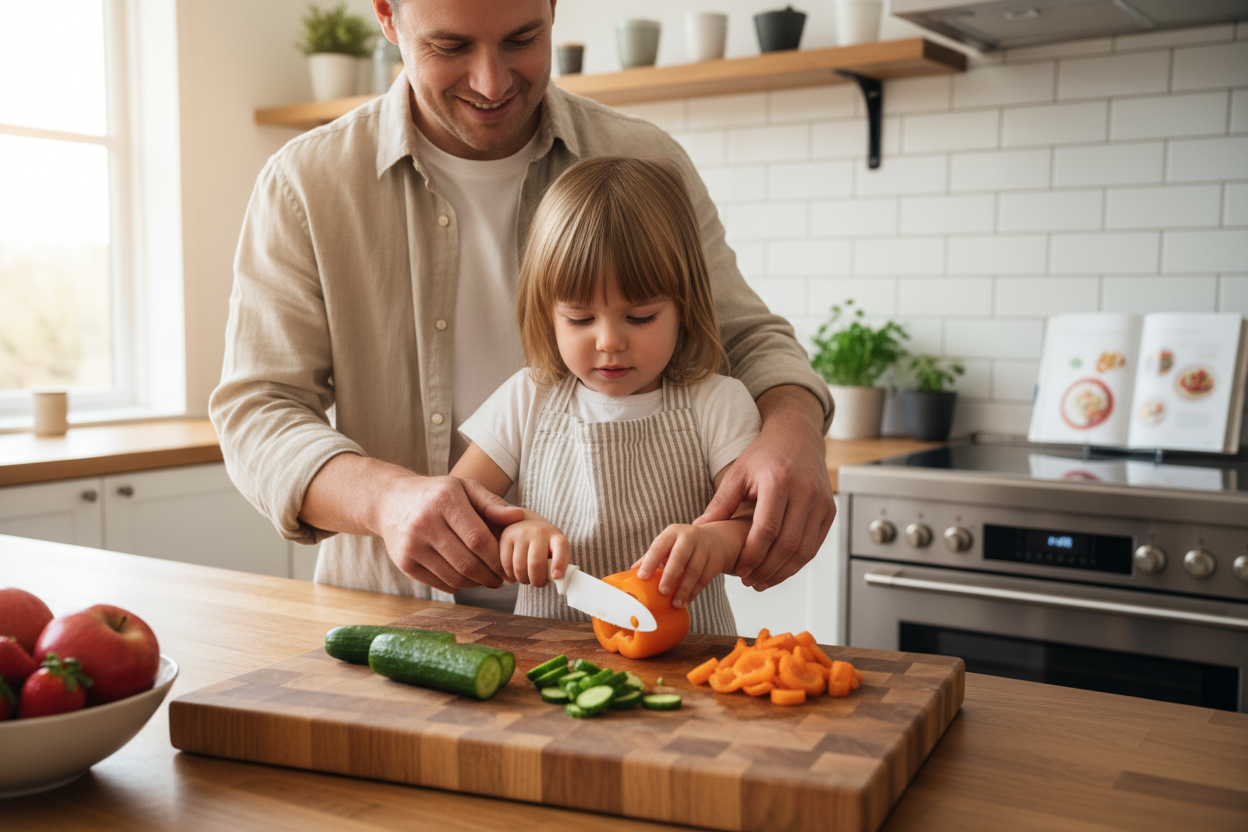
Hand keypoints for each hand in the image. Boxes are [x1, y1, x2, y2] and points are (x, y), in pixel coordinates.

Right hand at [376, 474, 524, 592]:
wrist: (391, 501)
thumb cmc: (437, 494)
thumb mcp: (464, 488)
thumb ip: (492, 503)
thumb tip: (518, 517)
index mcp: (444, 500)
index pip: (478, 539)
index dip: (497, 558)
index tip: (508, 567)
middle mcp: (425, 523)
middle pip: (467, 562)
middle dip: (490, 576)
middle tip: (501, 580)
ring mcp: (411, 545)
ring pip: (454, 577)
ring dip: (476, 584)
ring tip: (486, 579)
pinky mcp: (404, 563)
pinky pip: (439, 583)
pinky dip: (458, 586)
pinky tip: (466, 579)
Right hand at [499, 512, 568, 587]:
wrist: (525, 522)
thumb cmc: (543, 544)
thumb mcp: (555, 549)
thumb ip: (556, 564)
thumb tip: (554, 579)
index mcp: (555, 535)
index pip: (561, 547)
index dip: (559, 564)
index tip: (556, 577)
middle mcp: (538, 531)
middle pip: (536, 564)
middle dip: (537, 581)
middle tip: (538, 583)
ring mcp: (521, 533)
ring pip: (519, 568)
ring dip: (523, 580)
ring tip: (527, 578)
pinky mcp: (506, 537)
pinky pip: (506, 564)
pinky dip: (510, 575)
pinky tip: (515, 574)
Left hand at [632, 521, 745, 609]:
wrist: (715, 540)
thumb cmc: (683, 545)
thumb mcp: (668, 545)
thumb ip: (651, 557)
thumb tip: (631, 572)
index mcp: (672, 533)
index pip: (659, 546)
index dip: (650, 562)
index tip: (642, 577)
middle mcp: (689, 537)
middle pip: (680, 556)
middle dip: (670, 575)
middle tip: (662, 592)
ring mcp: (705, 548)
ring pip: (694, 570)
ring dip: (684, 589)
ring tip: (675, 604)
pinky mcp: (715, 561)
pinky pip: (704, 579)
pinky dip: (694, 592)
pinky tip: (686, 601)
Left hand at [694, 386, 834, 591]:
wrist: (797, 437)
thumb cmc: (764, 455)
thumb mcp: (737, 474)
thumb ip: (720, 503)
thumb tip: (698, 528)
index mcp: (778, 482)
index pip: (767, 530)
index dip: (753, 555)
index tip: (740, 570)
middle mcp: (804, 492)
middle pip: (787, 545)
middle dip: (767, 570)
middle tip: (750, 582)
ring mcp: (821, 502)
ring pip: (804, 551)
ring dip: (783, 572)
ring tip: (762, 582)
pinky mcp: (830, 510)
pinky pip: (815, 546)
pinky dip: (798, 563)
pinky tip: (780, 570)